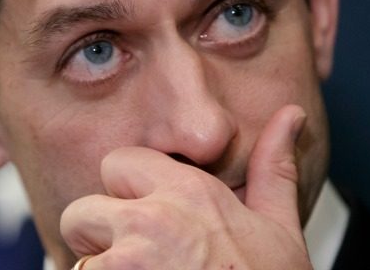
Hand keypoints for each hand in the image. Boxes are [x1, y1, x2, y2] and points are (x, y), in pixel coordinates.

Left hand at [60, 105, 312, 269]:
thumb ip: (274, 169)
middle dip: (99, 235)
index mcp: (189, 193)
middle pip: (81, 210)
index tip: (145, 217)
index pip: (118, 162)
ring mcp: (126, 263)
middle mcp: (151, 221)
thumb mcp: (280, 231)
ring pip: (77, 258)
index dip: (125, 190)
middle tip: (136, 261)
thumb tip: (291, 115)